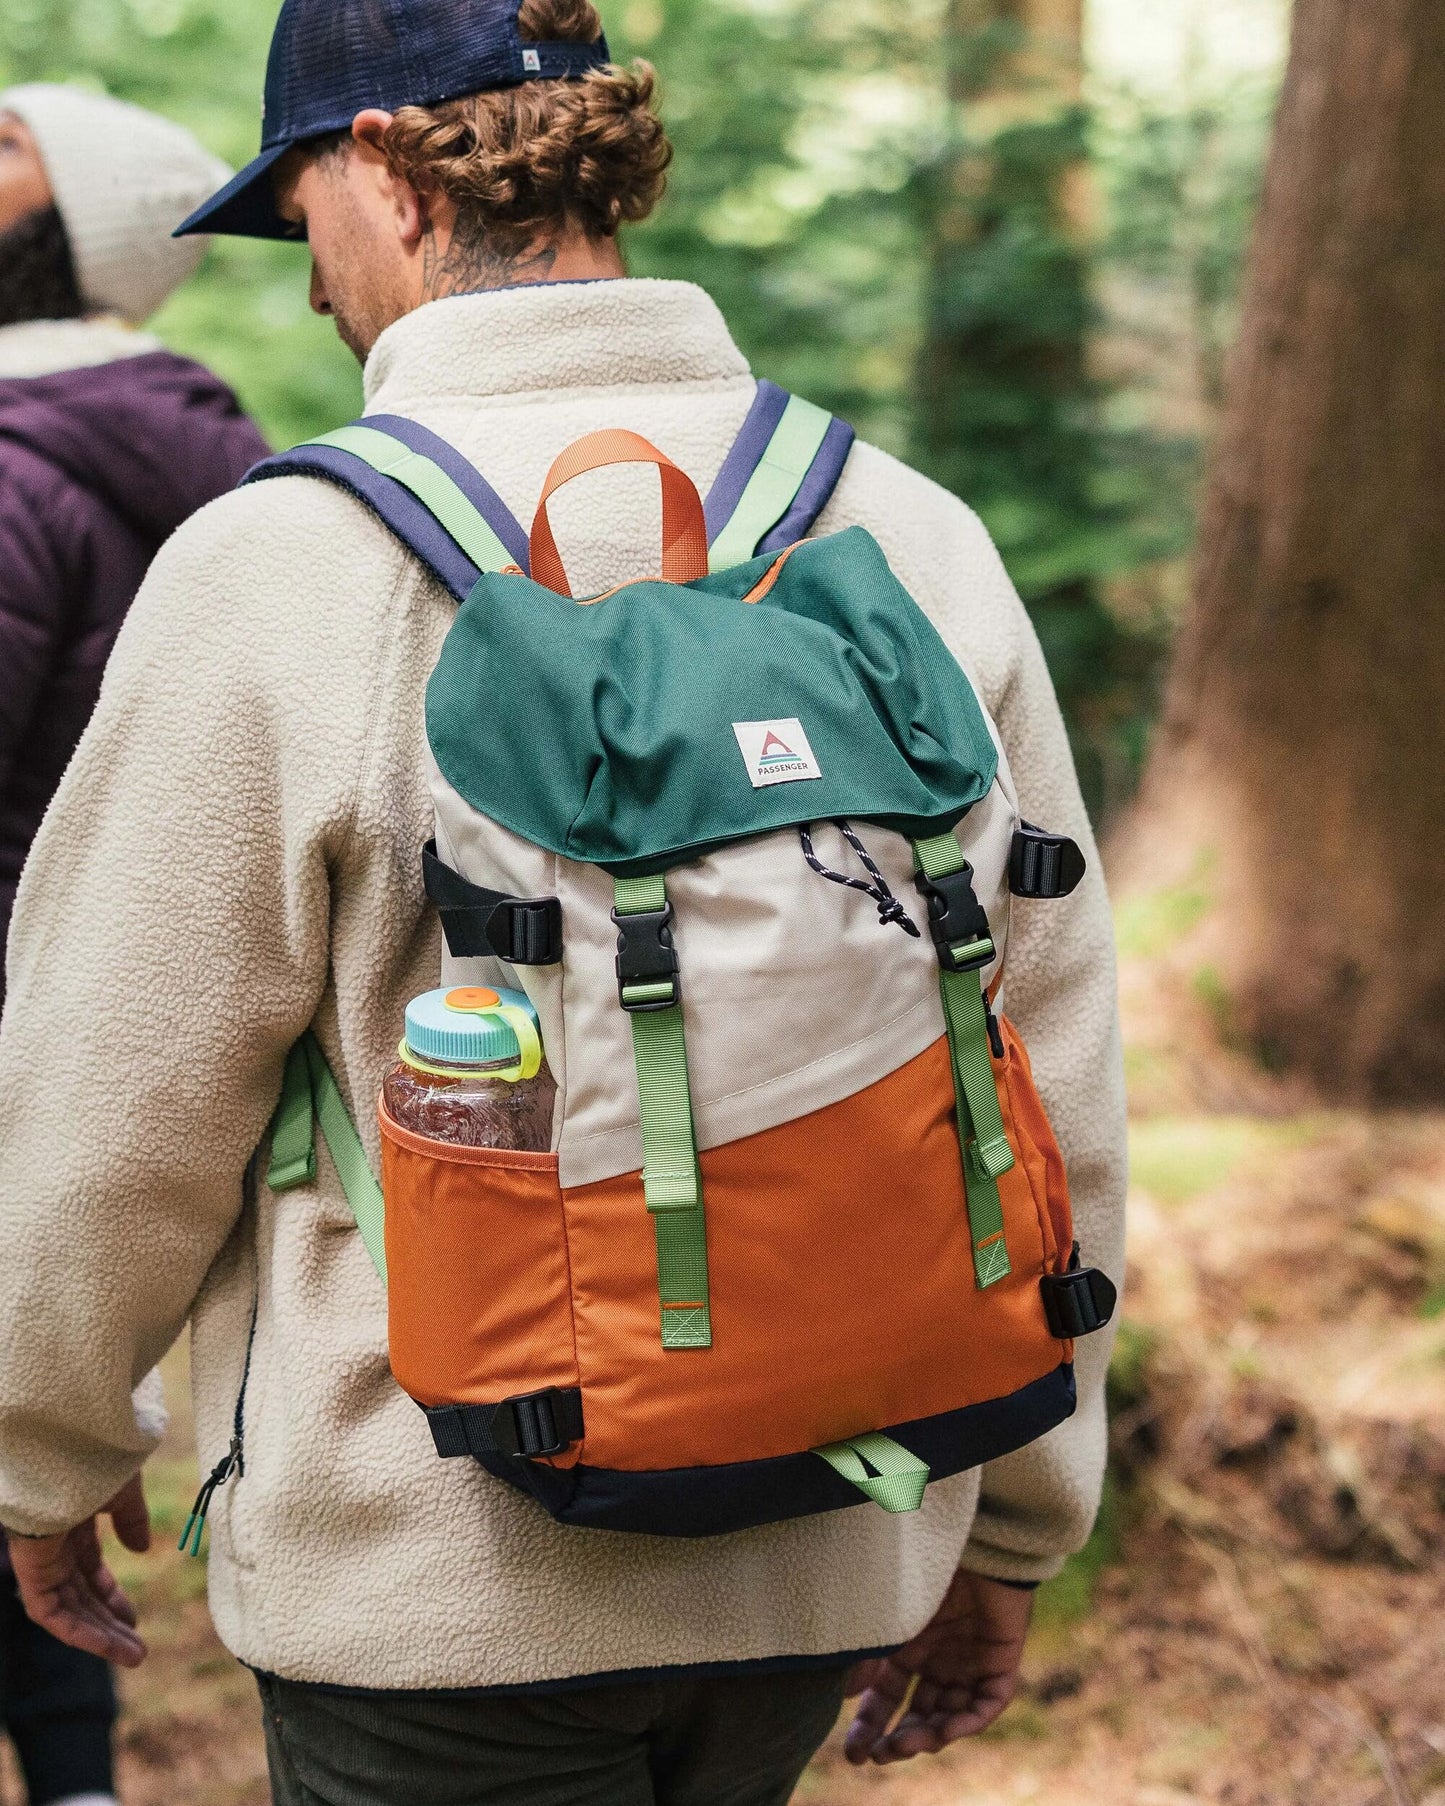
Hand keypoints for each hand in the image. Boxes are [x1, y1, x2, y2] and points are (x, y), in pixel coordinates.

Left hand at [7, 1473, 150, 1667]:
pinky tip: (106, 1645)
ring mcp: (41, 1558)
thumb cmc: (97, 1457)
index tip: (134, 1618)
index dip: (110, 1595)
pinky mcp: (31, 1570)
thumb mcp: (123, 1490)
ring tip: (134, 1656)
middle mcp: (54, 1544)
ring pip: (68, 1609)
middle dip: (108, 1622)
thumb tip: (139, 1550)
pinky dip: (78, 1632)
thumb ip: (130, 1519)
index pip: (87, 1569)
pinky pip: (50, 1612)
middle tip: (137, 1648)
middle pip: (79, 1595)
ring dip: (100, 1635)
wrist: (67, 1443)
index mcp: (72, 1522)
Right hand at [843, 1568, 1032, 1763]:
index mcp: (910, 1647)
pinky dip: (967, 1723)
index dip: (871, 1726)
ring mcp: (969, 1664)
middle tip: (879, 1755)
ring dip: (928, 1737)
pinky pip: (986, 1705)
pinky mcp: (1000, 1663)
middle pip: (919, 1714)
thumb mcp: (890, 1619)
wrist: (974, 1542)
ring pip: (951, 1716)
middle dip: (898, 1739)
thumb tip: (847, 1697)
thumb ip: (870, 1657)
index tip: (853, 1755)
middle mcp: (939, 1661)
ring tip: (904, 1745)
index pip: (888, 1697)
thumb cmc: (926, 1571)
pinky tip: (944, 1732)